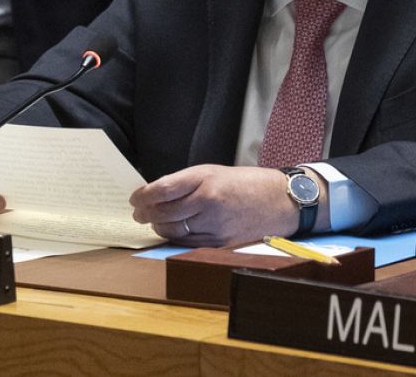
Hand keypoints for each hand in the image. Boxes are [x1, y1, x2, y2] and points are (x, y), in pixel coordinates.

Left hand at [129, 164, 305, 246]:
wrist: (280, 202)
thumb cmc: (245, 183)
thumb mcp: (213, 171)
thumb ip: (185, 182)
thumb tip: (156, 194)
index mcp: (206, 179)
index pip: (163, 189)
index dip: (143, 196)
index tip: (135, 198)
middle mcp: (208, 202)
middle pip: (164, 212)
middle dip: (146, 213)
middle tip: (139, 213)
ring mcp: (214, 225)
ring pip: (173, 231)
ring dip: (158, 227)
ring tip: (153, 222)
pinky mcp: (220, 242)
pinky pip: (188, 243)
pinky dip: (175, 238)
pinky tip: (172, 231)